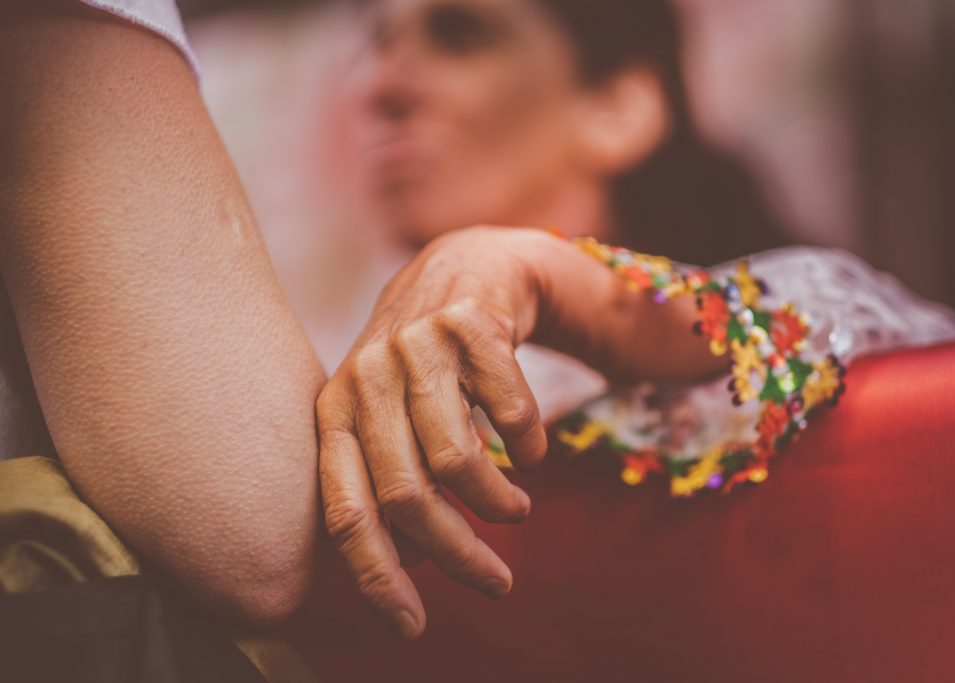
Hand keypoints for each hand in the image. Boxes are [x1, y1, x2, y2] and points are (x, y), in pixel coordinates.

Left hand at [315, 227, 549, 638]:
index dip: (375, 578)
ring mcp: (417, 346)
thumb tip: (410, 563)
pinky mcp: (469, 323)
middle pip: (407, 497)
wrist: (466, 269)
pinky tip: (530, 449)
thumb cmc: (423, 366)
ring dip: (497, 504)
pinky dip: (529, 445)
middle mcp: (367, 378)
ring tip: (515, 510)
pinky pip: (510, 412)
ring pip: (455, 460)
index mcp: (336, 412)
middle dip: (457, 556)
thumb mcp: (387, 416)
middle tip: (497, 583)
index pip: (345, 512)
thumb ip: (388, 480)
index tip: (411, 627)